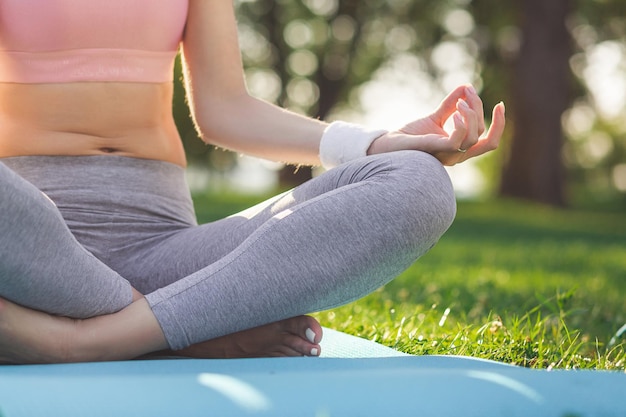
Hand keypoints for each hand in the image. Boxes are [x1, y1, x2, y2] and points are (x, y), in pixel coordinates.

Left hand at [367, 85, 505, 165]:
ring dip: (471, 114)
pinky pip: (457, 141)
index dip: (499, 124)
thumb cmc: (409, 135)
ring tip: (458, 102)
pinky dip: (461, 124)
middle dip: (479, 110)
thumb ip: (451, 105)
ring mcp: (447, 155)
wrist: (387, 145)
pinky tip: (455, 112)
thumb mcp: (435, 117)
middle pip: (482, 136)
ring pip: (473, 138)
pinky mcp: (436, 150)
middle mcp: (456, 155)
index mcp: (459, 148)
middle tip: (467, 93)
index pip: (488, 141)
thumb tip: (466, 86)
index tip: (500, 103)